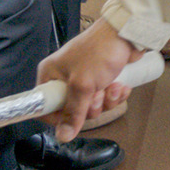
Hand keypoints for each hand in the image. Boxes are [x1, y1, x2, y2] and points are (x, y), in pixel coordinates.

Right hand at [38, 18, 146, 140]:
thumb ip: (73, 112)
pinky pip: (104, 99)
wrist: (125, 34)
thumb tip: (63, 136)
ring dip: (106, 100)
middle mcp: (64, 78)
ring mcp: (83, 79)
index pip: (44, 105)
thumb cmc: (99, 51)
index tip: (73, 118)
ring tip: (113, 86)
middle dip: (90, 106)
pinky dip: (114, 95)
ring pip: (91, 106)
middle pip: (71, 110)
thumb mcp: (82, 85)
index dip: (58, 116)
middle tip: (97, 94)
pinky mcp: (100, 80)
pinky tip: (121, 86)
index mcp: (51, 75)